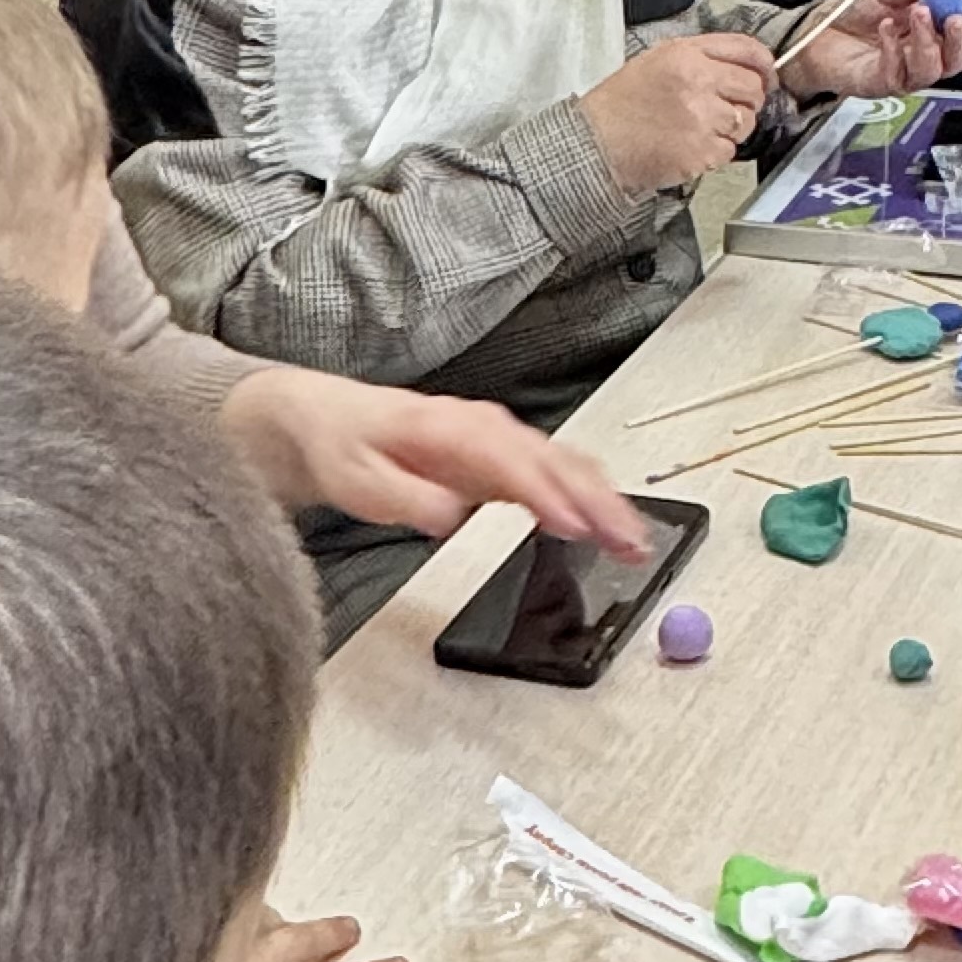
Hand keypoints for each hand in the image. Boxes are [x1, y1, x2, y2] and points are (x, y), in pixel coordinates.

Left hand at [220, 369, 647, 557]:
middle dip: (598, 500)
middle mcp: (484, 428)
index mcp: (449, 429)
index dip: (546, 494)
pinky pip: (560, 472)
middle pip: (554, 461)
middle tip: (630, 540)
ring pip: (566, 465)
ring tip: (636, 540)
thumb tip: (446, 514)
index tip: (574, 524)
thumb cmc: (341, 446)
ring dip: (605, 501)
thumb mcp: (355, 478)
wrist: (325, 421)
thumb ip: (402, 497)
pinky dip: (591, 495)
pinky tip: (611, 523)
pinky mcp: (504, 458)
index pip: (510, 461)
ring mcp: (498, 441)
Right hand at [581, 31, 777, 195]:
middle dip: (748, 100)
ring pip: (746, 121)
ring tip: (701, 129)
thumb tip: (747, 65)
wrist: (597, 144)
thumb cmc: (623, 104)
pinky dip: (717, 153)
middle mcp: (697, 81)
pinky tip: (692, 146)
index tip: (767, 76)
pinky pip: (730, 151)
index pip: (747, 50)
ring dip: (731, 128)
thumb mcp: (657, 61)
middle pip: (753, 88)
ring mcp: (701, 118)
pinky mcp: (701, 151)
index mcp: (686, 54)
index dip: (764, 65)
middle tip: (727, 108)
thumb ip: (701, 56)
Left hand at [780, 0, 961, 103]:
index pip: (960, 29)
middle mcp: (916, 54)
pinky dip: (895, 49)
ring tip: (917, 14)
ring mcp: (900, 71)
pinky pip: (898, 73)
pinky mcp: (879, 84)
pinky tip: (886, 29)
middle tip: (955, 17)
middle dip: (961, 39)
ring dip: (928, 41)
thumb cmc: (843, 17)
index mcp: (923, 29)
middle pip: (955, 59)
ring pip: (932, 71)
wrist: (809, 34)